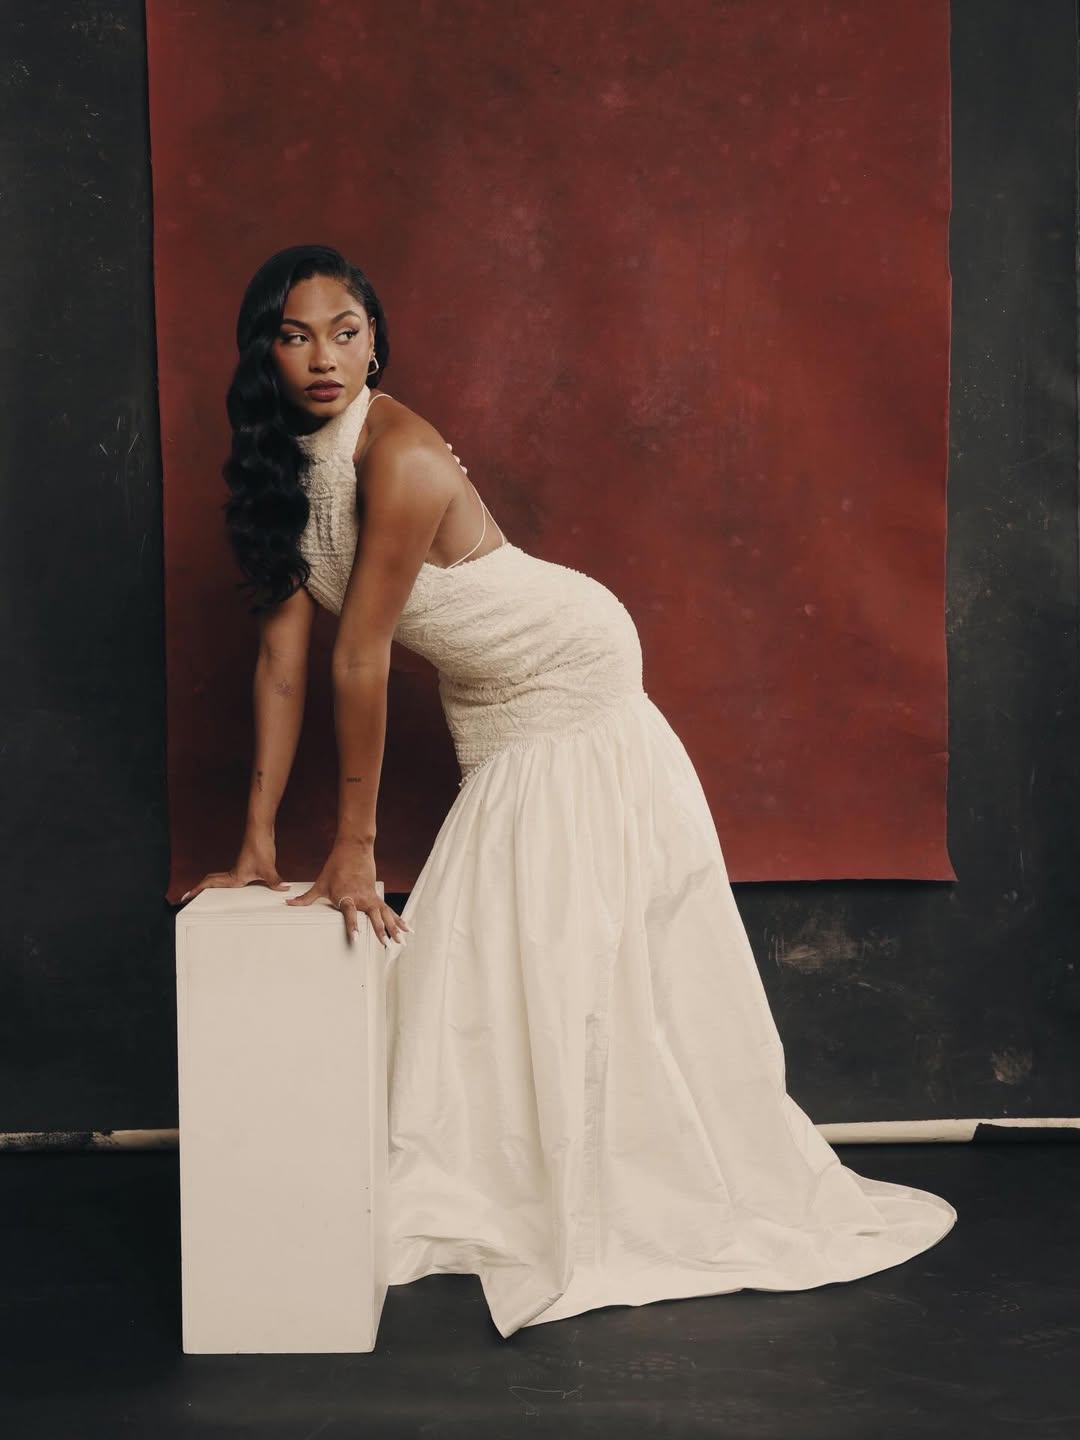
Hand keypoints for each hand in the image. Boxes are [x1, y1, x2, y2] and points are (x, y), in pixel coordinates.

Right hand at [179, 832, 287, 903]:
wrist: (260, 830)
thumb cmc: (260, 846)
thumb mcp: (268, 867)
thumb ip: (275, 881)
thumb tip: (284, 889)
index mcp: (234, 877)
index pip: (210, 884)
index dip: (197, 891)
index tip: (186, 897)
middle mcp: (234, 873)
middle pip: (211, 882)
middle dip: (200, 890)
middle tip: (189, 897)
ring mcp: (239, 868)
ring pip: (219, 879)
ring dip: (210, 887)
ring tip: (204, 896)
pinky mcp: (246, 865)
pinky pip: (230, 877)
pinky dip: (224, 883)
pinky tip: (232, 887)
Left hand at [285, 840, 411, 946]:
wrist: (354, 848)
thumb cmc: (336, 866)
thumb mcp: (320, 883)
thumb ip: (306, 898)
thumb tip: (287, 904)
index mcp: (346, 896)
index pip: (349, 913)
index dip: (352, 926)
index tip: (356, 938)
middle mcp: (361, 898)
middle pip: (373, 917)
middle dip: (381, 931)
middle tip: (387, 945)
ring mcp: (371, 896)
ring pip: (385, 915)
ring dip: (393, 928)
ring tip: (401, 941)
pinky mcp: (376, 895)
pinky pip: (389, 910)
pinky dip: (398, 919)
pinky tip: (407, 928)